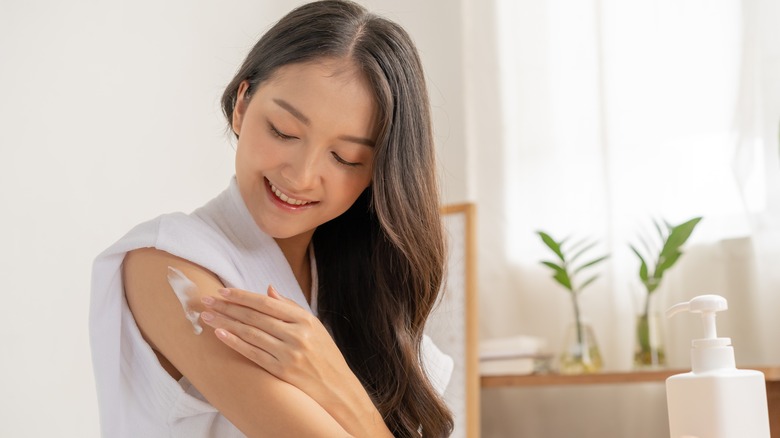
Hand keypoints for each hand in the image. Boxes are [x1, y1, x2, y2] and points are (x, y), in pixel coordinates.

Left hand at [199, 285, 389, 435]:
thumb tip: (267, 290)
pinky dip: (235, 343)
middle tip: (207, 300)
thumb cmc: (324, 355)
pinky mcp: (282, 371)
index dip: (242, 296)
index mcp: (305, 319)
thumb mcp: (314, 326)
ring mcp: (289, 353)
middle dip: (228, 307)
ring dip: (226, 323)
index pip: (266, 303)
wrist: (337, 387)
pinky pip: (253, 354)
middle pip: (254, 317)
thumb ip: (290, 308)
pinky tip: (220, 334)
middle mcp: (297, 334)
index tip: (223, 291)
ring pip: (250, 333)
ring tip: (207, 316)